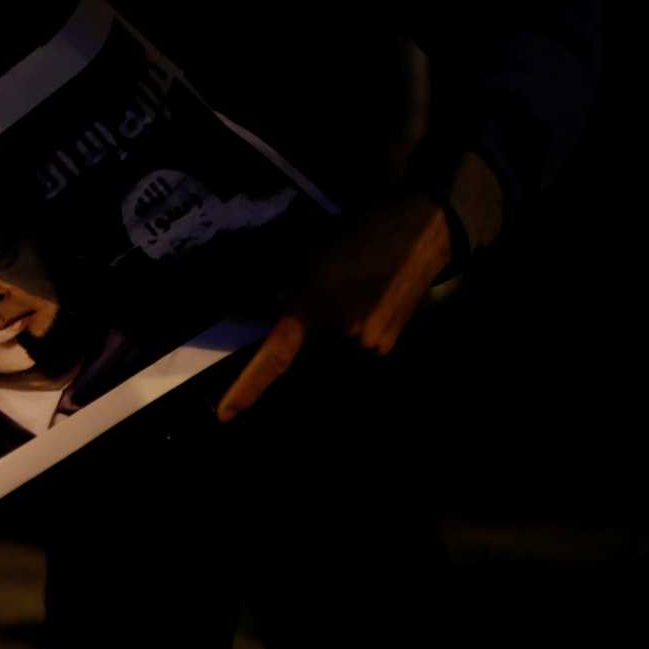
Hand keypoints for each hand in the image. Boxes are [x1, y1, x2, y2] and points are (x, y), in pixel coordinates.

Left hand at [216, 151, 503, 421]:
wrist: (423, 233)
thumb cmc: (363, 234)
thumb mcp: (314, 253)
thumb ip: (290, 289)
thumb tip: (278, 307)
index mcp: (317, 308)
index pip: (275, 357)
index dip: (248, 389)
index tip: (225, 415)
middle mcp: (342, 337)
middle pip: (304, 358)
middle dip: (302, 341)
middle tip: (325, 302)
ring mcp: (368, 347)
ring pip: (329, 353)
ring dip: (327, 336)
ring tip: (349, 297)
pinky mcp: (386, 347)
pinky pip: (352, 350)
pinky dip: (346, 335)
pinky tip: (363, 302)